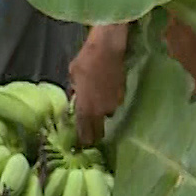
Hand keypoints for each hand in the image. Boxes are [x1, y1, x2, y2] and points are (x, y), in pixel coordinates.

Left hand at [68, 25, 127, 144]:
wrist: (108, 50)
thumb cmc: (86, 61)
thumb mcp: (73, 75)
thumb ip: (74, 90)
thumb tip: (74, 97)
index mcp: (86, 107)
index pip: (84, 131)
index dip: (82, 140)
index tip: (80, 146)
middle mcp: (100, 110)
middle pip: (98, 131)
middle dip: (93, 134)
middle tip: (88, 135)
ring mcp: (114, 104)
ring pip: (106, 116)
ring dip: (101, 115)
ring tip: (95, 109)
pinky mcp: (122, 96)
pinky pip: (113, 105)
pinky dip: (108, 104)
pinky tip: (104, 96)